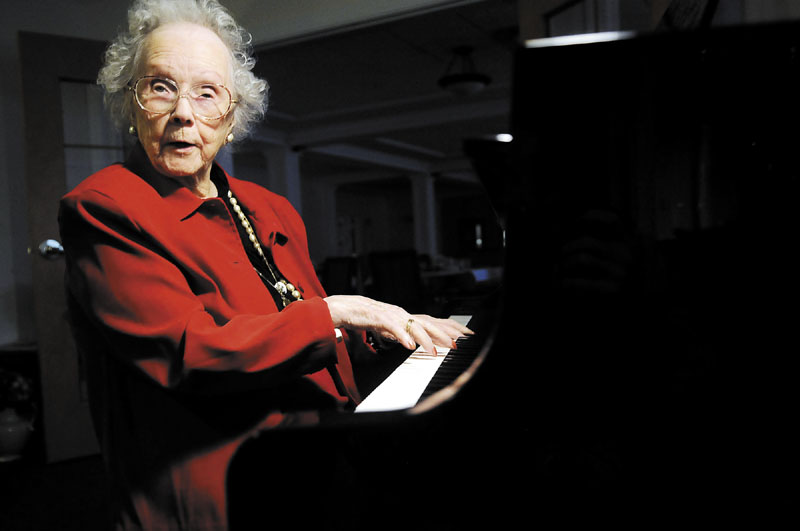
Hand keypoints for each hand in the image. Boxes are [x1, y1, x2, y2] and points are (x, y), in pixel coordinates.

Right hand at [324, 295, 472, 353]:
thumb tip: (412, 344)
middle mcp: (403, 314)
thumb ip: (402, 335)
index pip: (434, 322)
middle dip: (445, 333)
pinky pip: (393, 328)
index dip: (450, 328)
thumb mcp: (389, 329)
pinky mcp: (378, 317)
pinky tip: (409, 346)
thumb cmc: (367, 317)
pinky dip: (402, 337)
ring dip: (425, 339)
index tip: (466, 335)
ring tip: (434, 350)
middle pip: (429, 323)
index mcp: (407, 317)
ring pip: (413, 326)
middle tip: (458, 343)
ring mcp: (392, 315)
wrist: (345, 307)